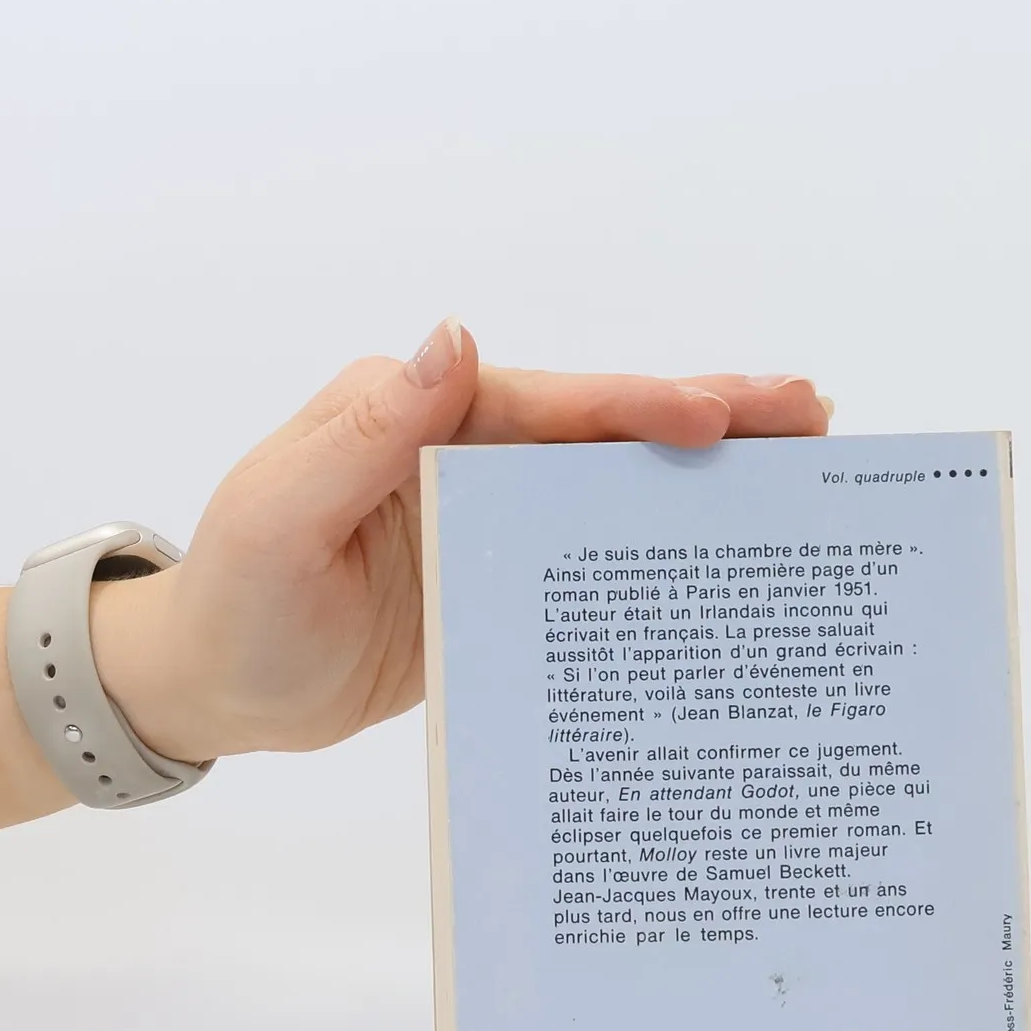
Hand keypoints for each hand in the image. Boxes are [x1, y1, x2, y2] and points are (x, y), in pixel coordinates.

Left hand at [90, 321, 831, 760]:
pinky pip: (593, 559)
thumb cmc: (238, 602)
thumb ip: (366, 434)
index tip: (720, 415)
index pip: (546, 404)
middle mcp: (465, 454)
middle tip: (812, 413)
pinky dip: (661, 548)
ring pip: (611, 487)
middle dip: (707, 418)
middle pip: (601, 430)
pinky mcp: (502, 582)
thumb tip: (457, 341)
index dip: (637, 407)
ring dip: (703, 476)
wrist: (219, 690)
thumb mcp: (281, 516)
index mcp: (418, 417)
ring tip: (804, 465)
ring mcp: (490, 520)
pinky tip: (728, 554)